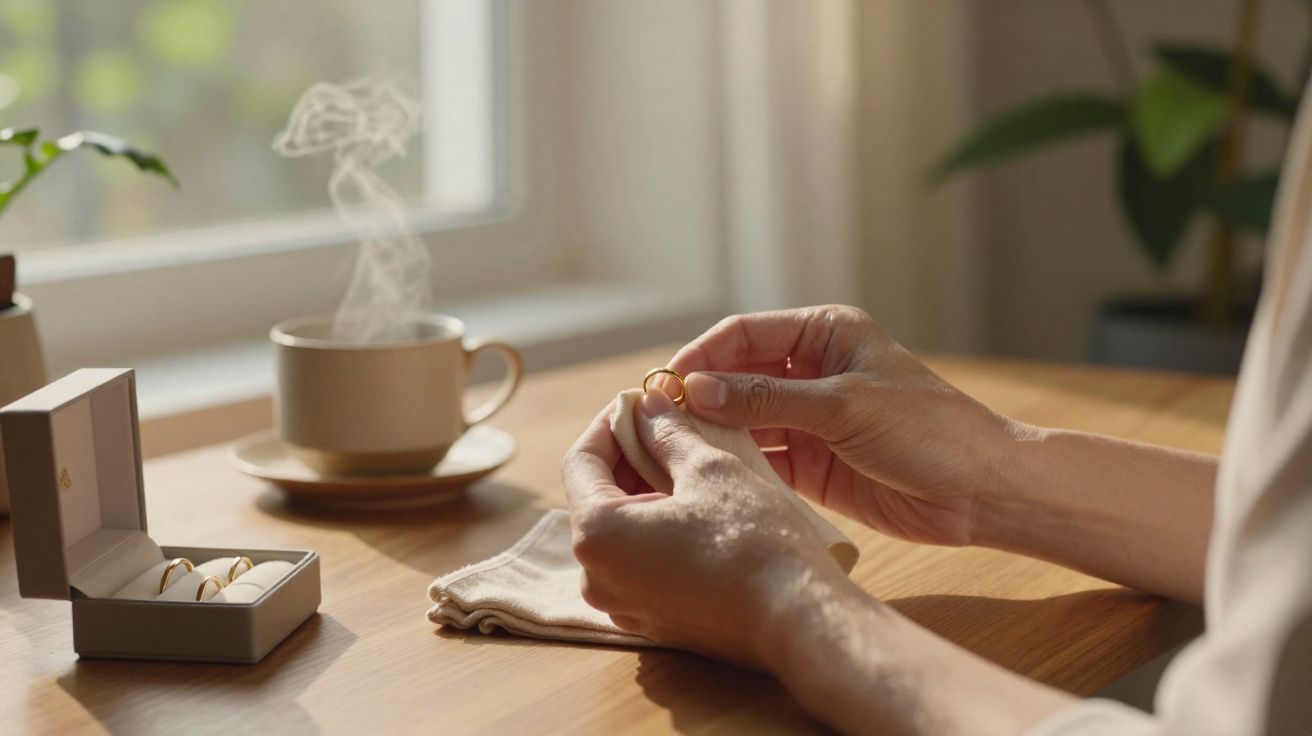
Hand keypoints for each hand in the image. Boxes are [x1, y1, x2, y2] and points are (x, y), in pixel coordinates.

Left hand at [561, 389, 846, 667]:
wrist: (800, 618)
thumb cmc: (754, 541)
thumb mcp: (710, 469)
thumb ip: (668, 433)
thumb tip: (648, 406)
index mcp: (597, 535)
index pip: (581, 461)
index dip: (610, 422)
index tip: (640, 402)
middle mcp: (597, 578)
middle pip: (597, 497)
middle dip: (628, 457)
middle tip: (666, 425)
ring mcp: (624, 605)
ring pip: (620, 532)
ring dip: (644, 493)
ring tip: (684, 462)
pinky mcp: (654, 621)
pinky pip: (640, 564)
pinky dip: (657, 531)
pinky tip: (694, 507)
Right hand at [664, 305, 1017, 545]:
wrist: (981, 492)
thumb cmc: (928, 430)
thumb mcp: (844, 406)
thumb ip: (768, 398)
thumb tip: (697, 389)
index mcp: (824, 334)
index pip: (746, 334)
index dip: (702, 354)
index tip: (665, 382)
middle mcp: (811, 372)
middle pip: (737, 377)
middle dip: (700, 396)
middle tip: (658, 421)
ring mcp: (809, 420)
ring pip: (744, 420)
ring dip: (714, 433)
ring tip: (674, 451)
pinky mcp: (810, 465)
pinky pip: (761, 459)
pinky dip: (737, 465)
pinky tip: (711, 476)